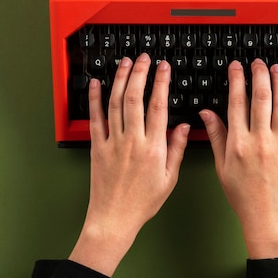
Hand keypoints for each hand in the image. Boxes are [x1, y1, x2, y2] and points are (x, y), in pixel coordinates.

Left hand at [69, 54, 189, 275]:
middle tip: (143, 58)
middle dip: (140, 73)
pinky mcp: (96, 147)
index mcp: (153, 147)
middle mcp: (132, 140)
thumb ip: (176, 149)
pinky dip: (95, 99)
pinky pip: (95, 118)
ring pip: (115, 103)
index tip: (163, 67)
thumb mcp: (169, 178)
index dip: (161, 82)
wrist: (113, 219)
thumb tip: (183, 125)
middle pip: (135, 97)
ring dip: (120, 79)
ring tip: (125, 63)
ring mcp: (112, 142)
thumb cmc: (142, 202)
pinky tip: (96, 84)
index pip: (158, 106)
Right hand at [200, 58, 277, 259]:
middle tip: (257, 62)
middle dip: (258, 73)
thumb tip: (206, 113)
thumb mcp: (222, 166)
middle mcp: (260, 139)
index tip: (235, 67)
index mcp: (238, 142)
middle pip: (260, 96)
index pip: (236, 101)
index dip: (236, 79)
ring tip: (276, 68)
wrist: (267, 219)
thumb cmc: (243, 196)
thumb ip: (216, 135)